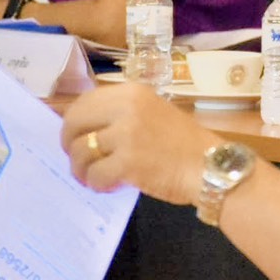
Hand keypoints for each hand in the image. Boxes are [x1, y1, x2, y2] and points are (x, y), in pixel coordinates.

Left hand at [61, 83, 220, 205]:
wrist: (210, 167)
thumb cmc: (184, 144)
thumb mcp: (152, 113)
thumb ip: (121, 114)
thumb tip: (87, 129)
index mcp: (131, 92)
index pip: (84, 101)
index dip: (73, 121)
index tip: (75, 136)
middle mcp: (126, 107)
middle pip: (75, 123)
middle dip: (69, 144)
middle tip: (76, 159)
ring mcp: (127, 134)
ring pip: (81, 151)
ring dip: (81, 169)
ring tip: (91, 177)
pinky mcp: (128, 162)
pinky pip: (95, 174)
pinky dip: (96, 183)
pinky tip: (107, 186)